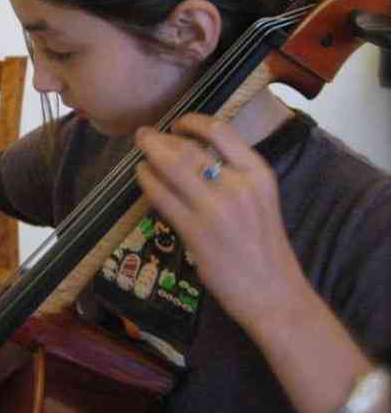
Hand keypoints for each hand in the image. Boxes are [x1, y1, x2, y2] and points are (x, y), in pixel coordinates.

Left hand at [135, 113, 306, 330]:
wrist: (272, 291)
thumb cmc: (264, 244)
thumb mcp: (259, 197)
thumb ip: (233, 173)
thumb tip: (192, 151)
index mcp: (258, 172)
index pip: (220, 130)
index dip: (192, 121)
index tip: (178, 123)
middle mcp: (238, 185)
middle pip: (188, 148)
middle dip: (160, 138)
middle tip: (145, 134)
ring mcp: (215, 209)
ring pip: (171, 168)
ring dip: (149, 154)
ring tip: (140, 151)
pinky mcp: (195, 232)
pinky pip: (162, 197)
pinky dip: (147, 181)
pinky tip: (142, 175)